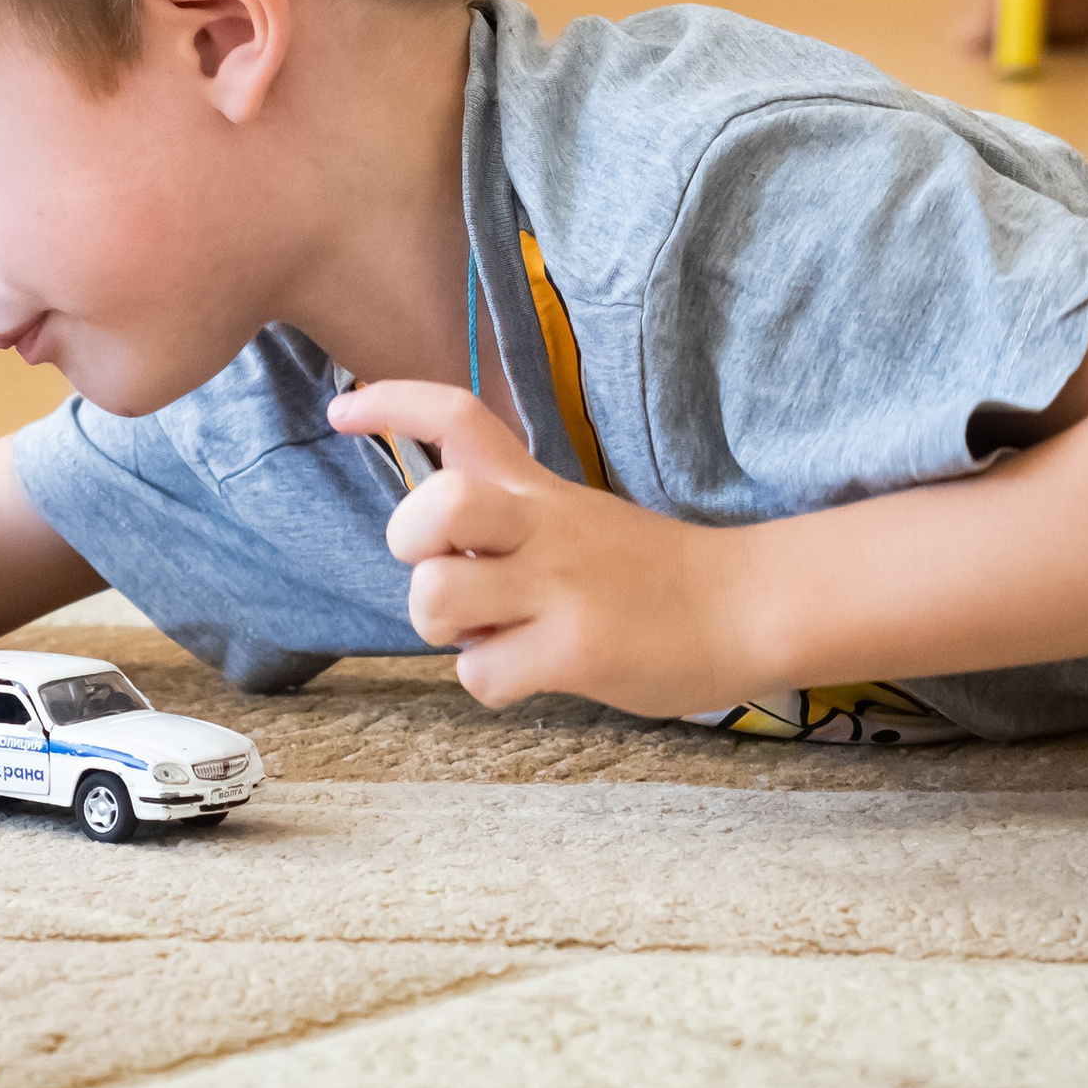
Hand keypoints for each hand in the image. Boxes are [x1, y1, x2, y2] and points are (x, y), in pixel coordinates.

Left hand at [327, 383, 754, 717]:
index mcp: (537, 490)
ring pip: (438, 599)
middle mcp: (542, 527)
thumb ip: (508, 515)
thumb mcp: (577, 514)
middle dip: (410, 540)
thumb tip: (434, 550)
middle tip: (443, 566)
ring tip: (489, 629)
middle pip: (438, 502)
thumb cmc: (650, 573)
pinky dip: (491, 683)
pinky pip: (482, 673)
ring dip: (444, 626)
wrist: (745, 607)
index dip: (390, 404)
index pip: (457, 416)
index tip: (342, 409)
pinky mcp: (576, 649)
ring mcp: (559, 587)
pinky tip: (528, 672)